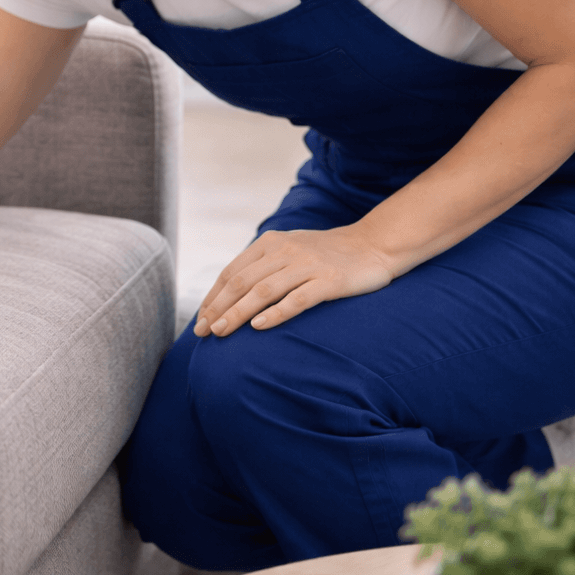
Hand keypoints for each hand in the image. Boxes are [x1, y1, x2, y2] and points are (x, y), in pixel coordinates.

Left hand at [193, 226, 395, 336]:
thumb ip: (262, 265)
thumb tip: (229, 293)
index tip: (200, 320)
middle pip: (242, 282)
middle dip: (218, 308)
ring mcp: (307, 265)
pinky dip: (275, 313)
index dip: (213, 297)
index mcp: (269, 242)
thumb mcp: (289, 249)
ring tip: (222, 332)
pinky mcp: (329, 281)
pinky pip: (297, 299)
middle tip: (203, 332)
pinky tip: (258, 327)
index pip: (231, 272)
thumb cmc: (326, 253)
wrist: (374, 245)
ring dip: (238, 313)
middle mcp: (284, 251)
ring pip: (263, 291)